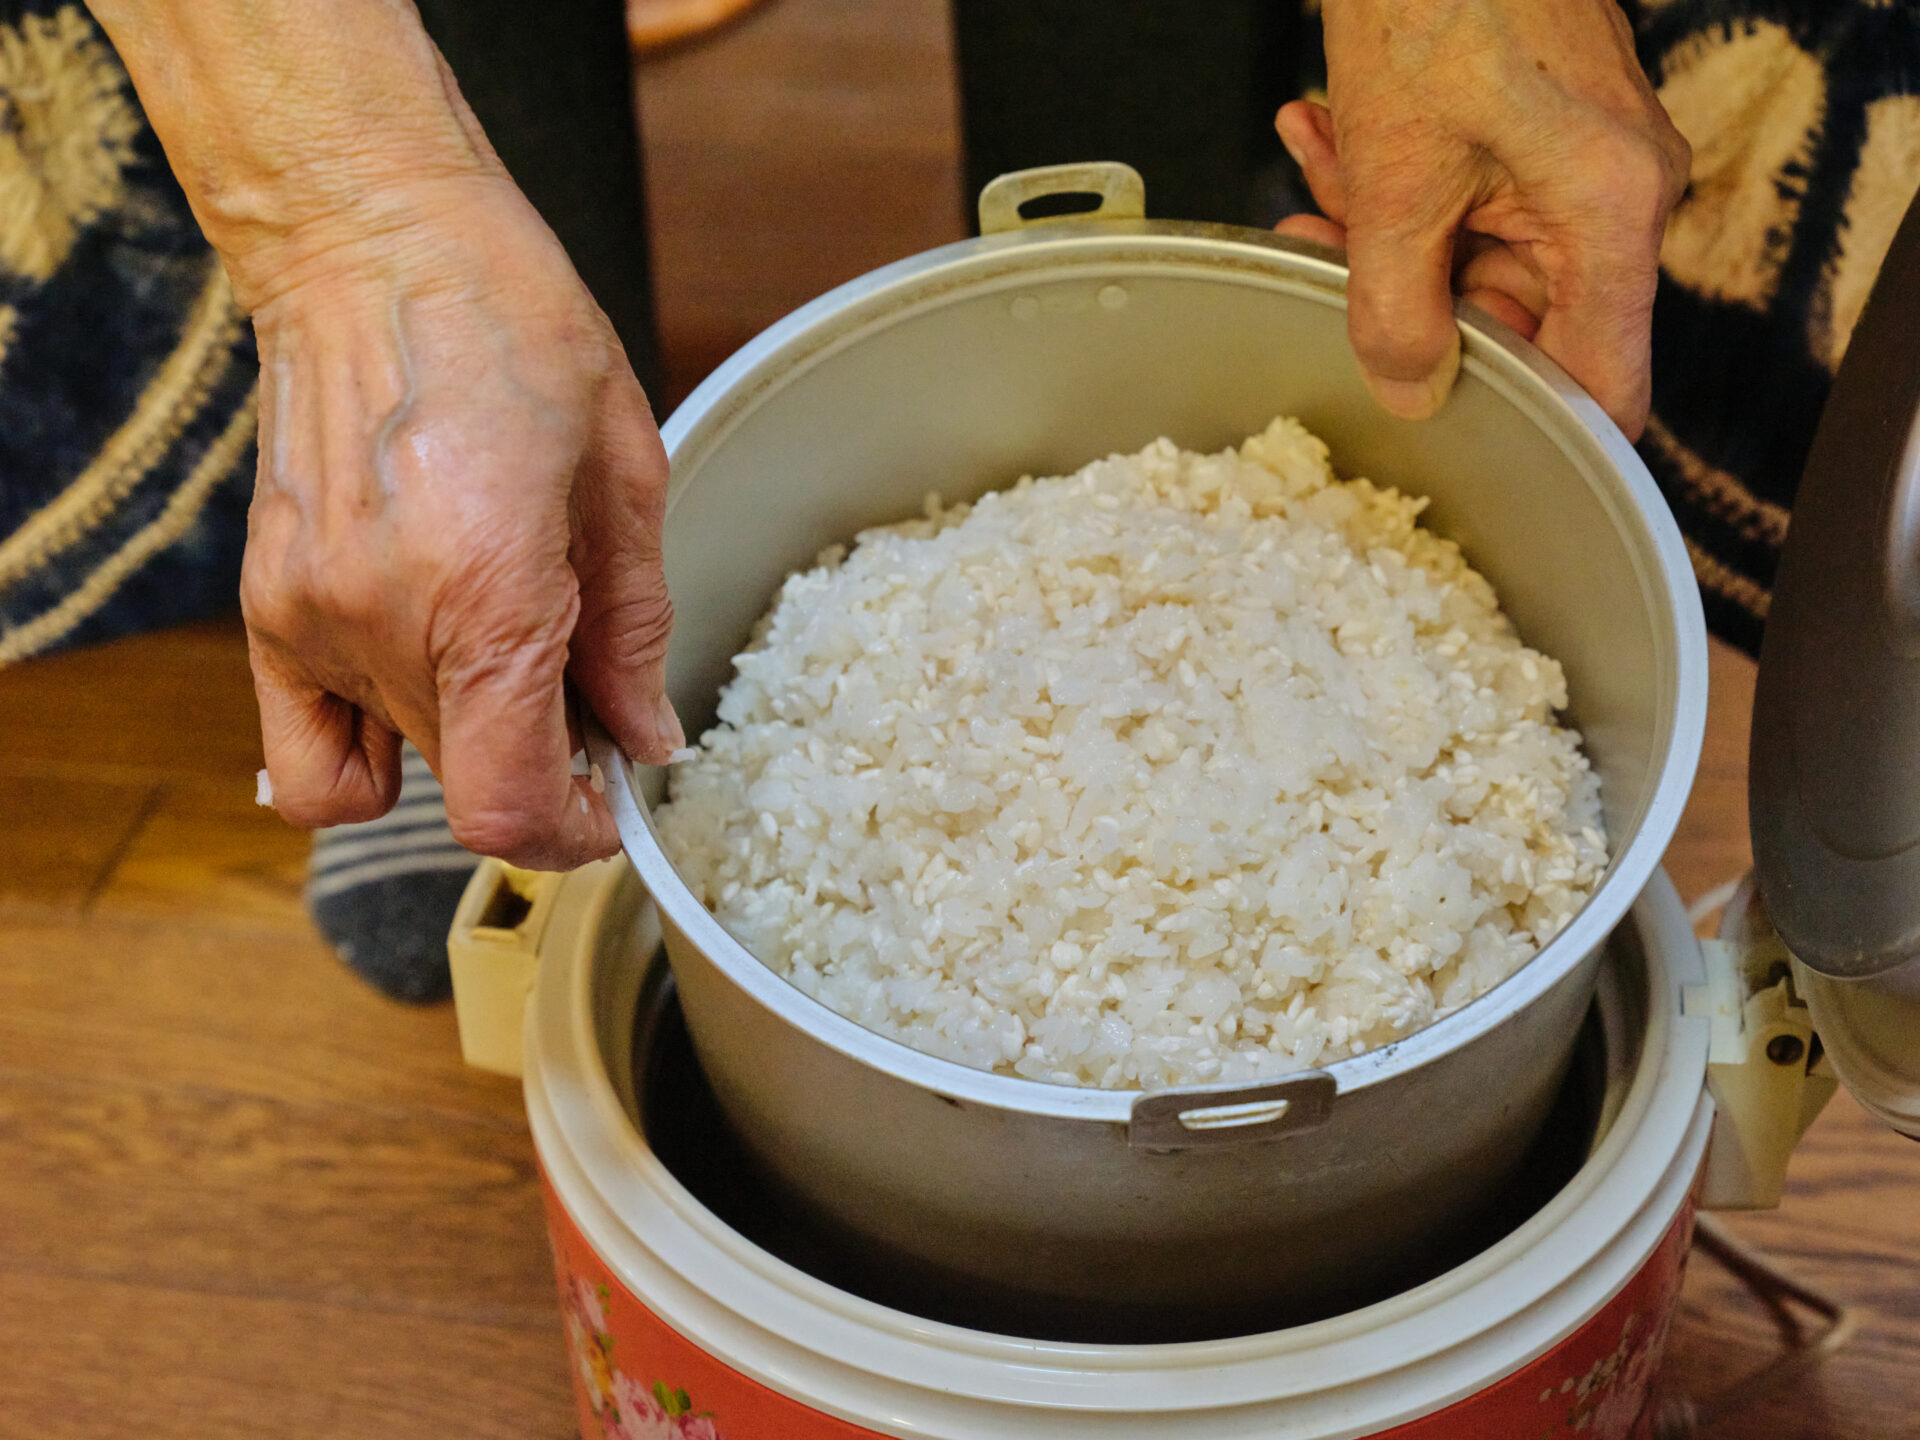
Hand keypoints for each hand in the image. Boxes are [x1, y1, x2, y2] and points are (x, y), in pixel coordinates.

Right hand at [240, 173, 680, 868]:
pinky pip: (304, 750)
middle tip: (583, 695)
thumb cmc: (510, 327)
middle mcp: (382, 623)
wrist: (376, 243)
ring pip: (403, 761)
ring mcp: (310, 619)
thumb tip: (644, 735)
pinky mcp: (266, 605)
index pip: (507, 806)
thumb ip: (634, 631)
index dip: (570, 833)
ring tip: (506, 655)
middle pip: (467, 784)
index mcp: (486, 593)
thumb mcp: (622, 476)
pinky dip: (366, 750)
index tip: (605, 805)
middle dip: (541, 767)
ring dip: (468, 742)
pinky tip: (417, 689)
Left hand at [1275, 0, 1688, 437]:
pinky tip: (1329, 143)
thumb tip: (1413, 395)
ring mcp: (1587, 160)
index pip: (1606, 380)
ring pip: (1480, 253)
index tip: (1470, 447)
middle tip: (1324, 257)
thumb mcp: (1393, 180)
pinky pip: (1475, 195)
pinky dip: (1401, 186)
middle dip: (1412, 298)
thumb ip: (1395, 310)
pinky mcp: (1548, 129)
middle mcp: (1620, 193)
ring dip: (1385, 232)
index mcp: (1610, 213)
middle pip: (1523, 316)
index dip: (1541, 427)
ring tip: (1315, 174)